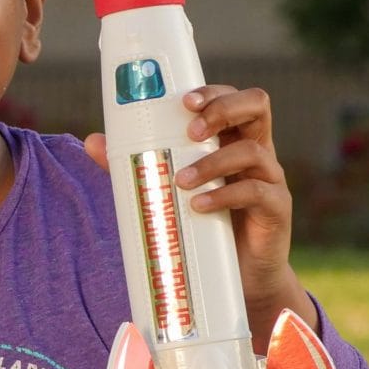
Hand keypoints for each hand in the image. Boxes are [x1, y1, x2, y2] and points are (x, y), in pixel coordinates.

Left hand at [82, 84, 314, 341]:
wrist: (239, 275)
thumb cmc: (203, 224)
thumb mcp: (169, 190)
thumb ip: (136, 165)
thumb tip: (92, 141)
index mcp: (232, 139)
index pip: (233, 99)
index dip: (213, 93)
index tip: (183, 102)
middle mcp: (256, 151)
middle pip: (257, 106)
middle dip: (223, 110)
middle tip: (191, 130)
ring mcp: (270, 179)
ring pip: (253, 151)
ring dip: (212, 162)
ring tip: (179, 181)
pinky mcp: (277, 209)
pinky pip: (257, 192)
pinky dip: (224, 196)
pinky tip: (197, 206)